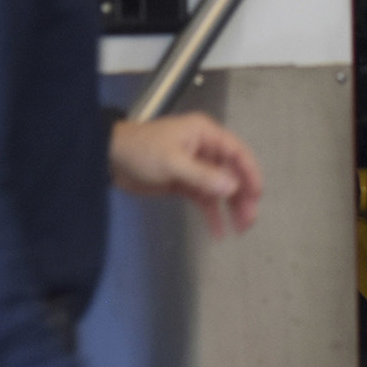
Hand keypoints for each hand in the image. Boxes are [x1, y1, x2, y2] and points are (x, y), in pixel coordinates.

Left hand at [111, 113, 264, 233]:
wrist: (108, 159)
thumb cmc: (141, 151)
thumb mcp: (173, 162)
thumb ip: (203, 176)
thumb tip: (233, 188)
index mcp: (205, 134)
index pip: (237, 153)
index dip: (250, 173)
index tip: (258, 195)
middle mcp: (205, 149)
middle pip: (232, 173)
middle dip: (242, 196)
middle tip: (249, 220)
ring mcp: (195, 167)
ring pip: (220, 189)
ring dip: (231, 208)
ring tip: (241, 229)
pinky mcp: (184, 183)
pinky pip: (204, 199)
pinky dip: (212, 214)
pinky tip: (218, 232)